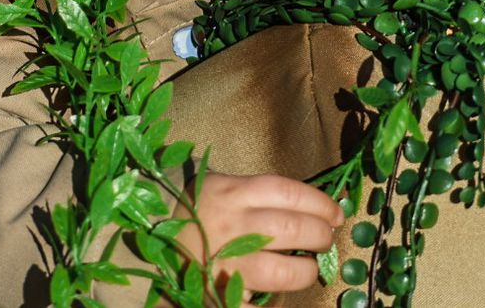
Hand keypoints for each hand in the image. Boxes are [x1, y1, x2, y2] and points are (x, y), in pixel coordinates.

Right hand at [182, 173, 341, 297]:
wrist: (148, 236)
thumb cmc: (195, 210)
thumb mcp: (223, 187)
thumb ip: (260, 195)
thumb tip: (313, 208)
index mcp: (233, 193)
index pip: (289, 192)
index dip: (321, 203)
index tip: (336, 213)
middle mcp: (232, 226)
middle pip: (292, 228)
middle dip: (320, 235)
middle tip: (325, 240)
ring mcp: (225, 264)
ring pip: (282, 272)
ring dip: (306, 271)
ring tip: (308, 268)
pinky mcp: (217, 295)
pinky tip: (282, 300)